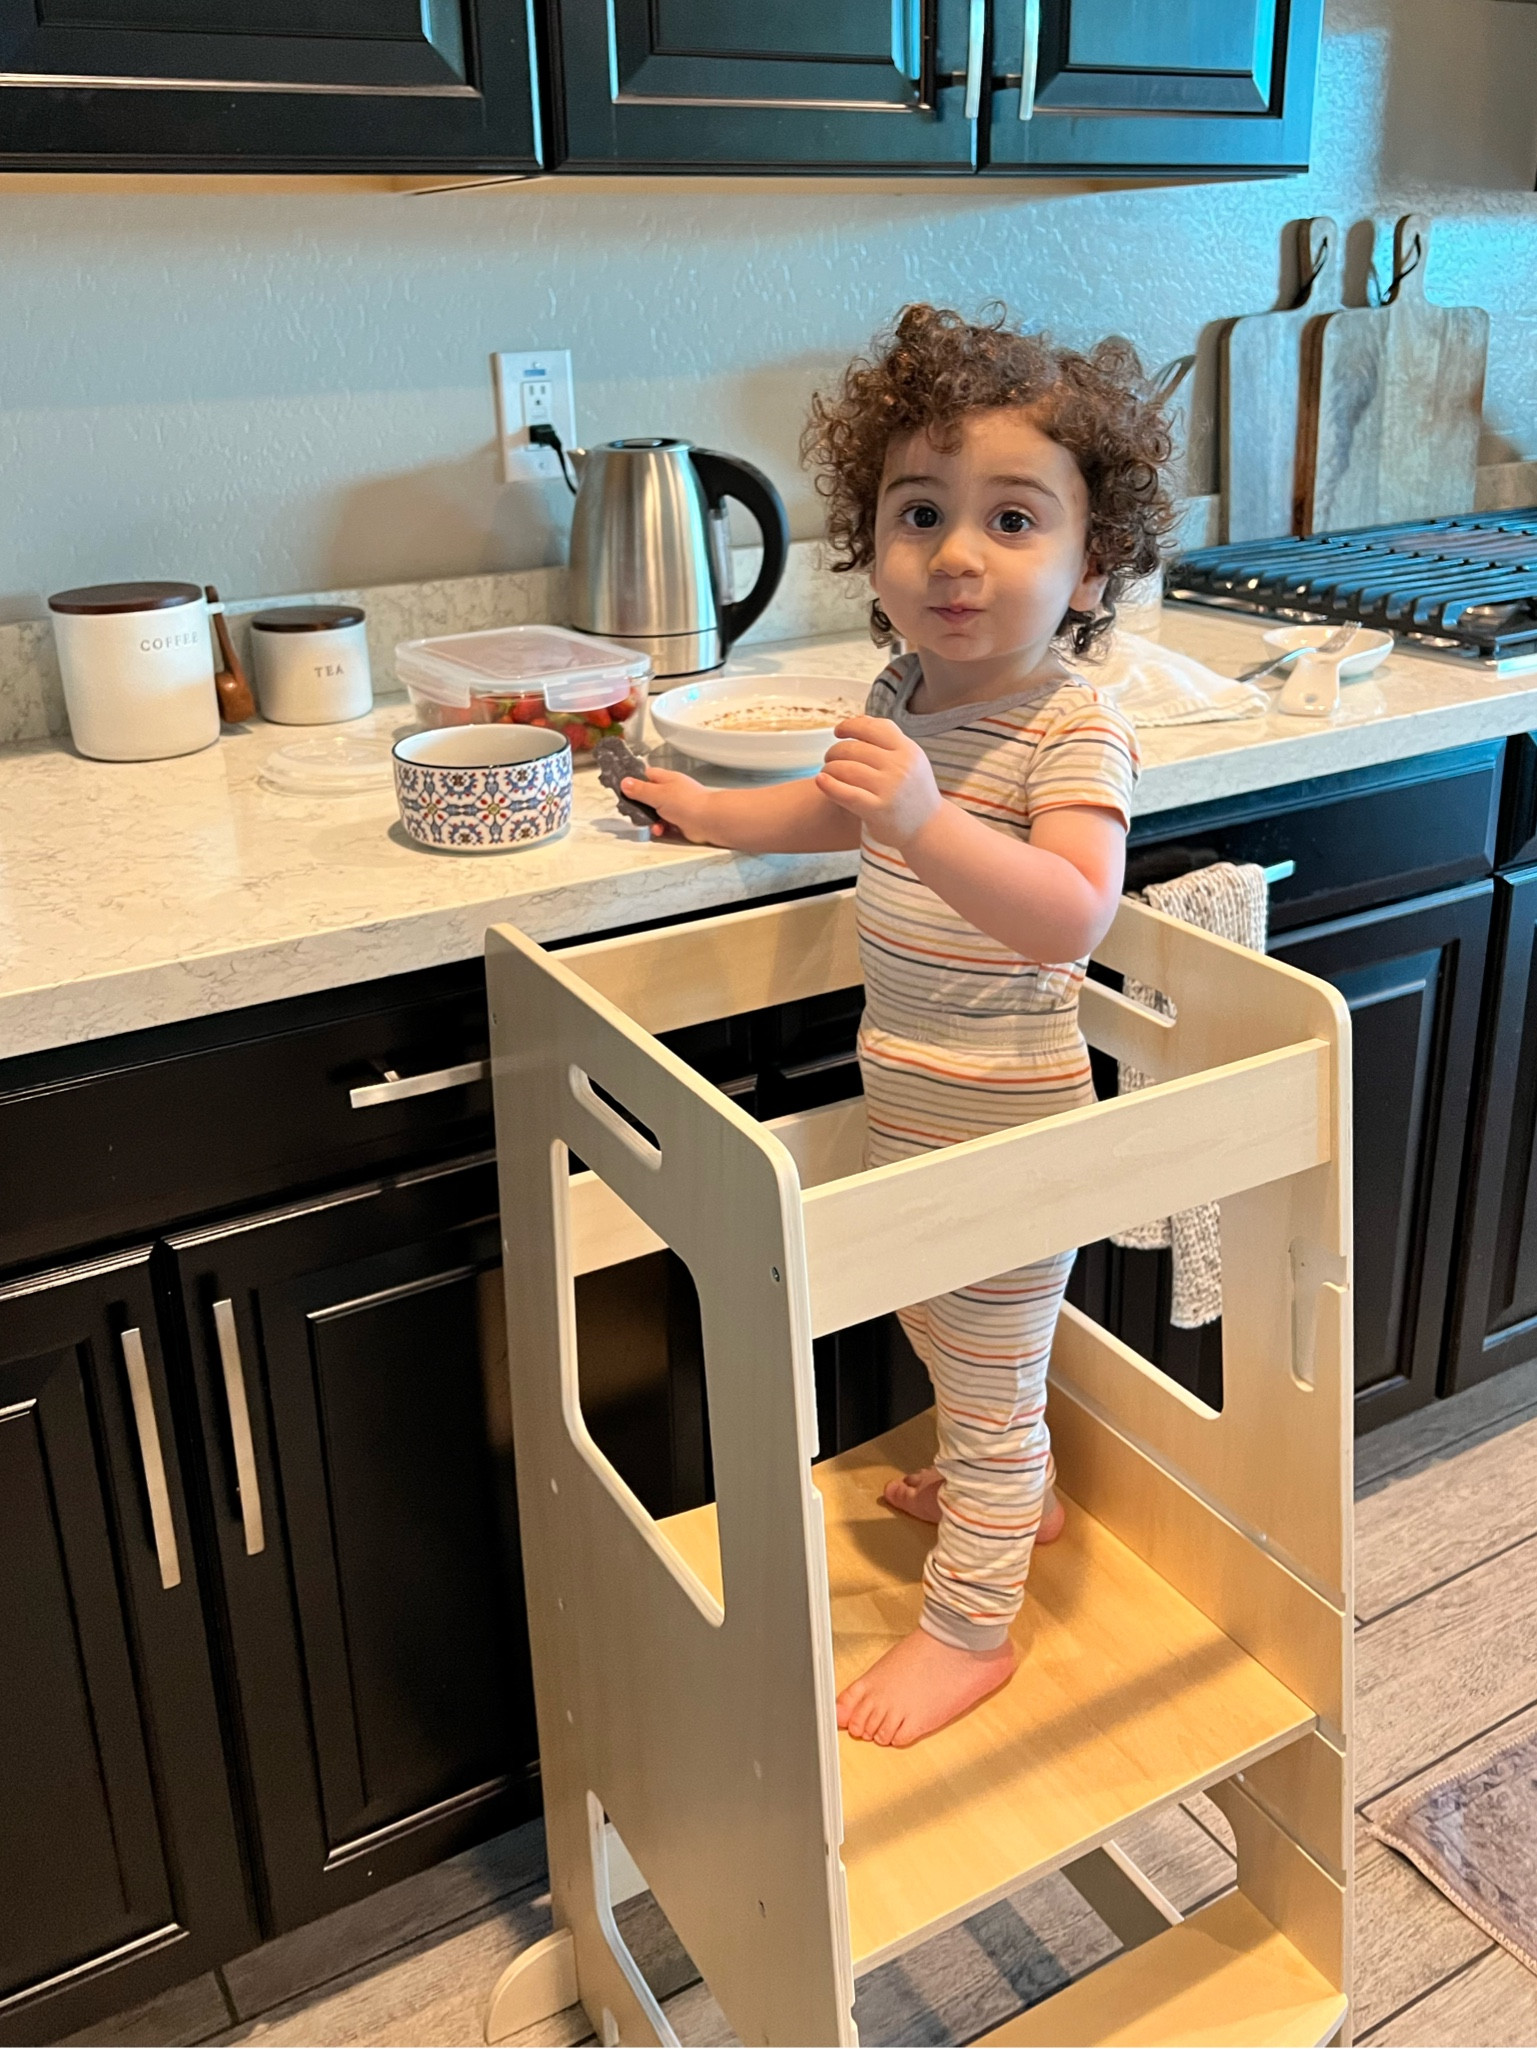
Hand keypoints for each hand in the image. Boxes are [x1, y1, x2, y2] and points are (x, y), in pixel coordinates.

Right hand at [620, 765, 715, 842]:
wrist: (709, 821)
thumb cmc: (688, 802)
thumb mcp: (658, 794)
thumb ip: (640, 790)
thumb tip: (625, 782)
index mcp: (667, 779)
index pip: (646, 776)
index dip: (634, 782)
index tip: (624, 790)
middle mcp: (672, 792)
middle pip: (649, 797)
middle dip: (640, 806)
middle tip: (634, 812)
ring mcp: (676, 807)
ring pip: (655, 813)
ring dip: (650, 820)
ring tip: (651, 824)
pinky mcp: (680, 822)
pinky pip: (664, 825)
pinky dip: (660, 828)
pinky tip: (660, 830)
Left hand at [816, 716, 941, 847]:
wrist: (928, 828)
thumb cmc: (913, 791)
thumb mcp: (910, 760)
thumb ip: (887, 739)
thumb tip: (859, 719)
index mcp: (908, 750)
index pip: (872, 727)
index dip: (850, 725)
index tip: (838, 731)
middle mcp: (900, 767)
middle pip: (855, 748)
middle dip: (836, 750)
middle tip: (830, 758)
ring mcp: (889, 789)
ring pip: (846, 768)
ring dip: (830, 768)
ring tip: (827, 772)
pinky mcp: (877, 810)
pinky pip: (845, 793)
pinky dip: (829, 785)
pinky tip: (820, 781)